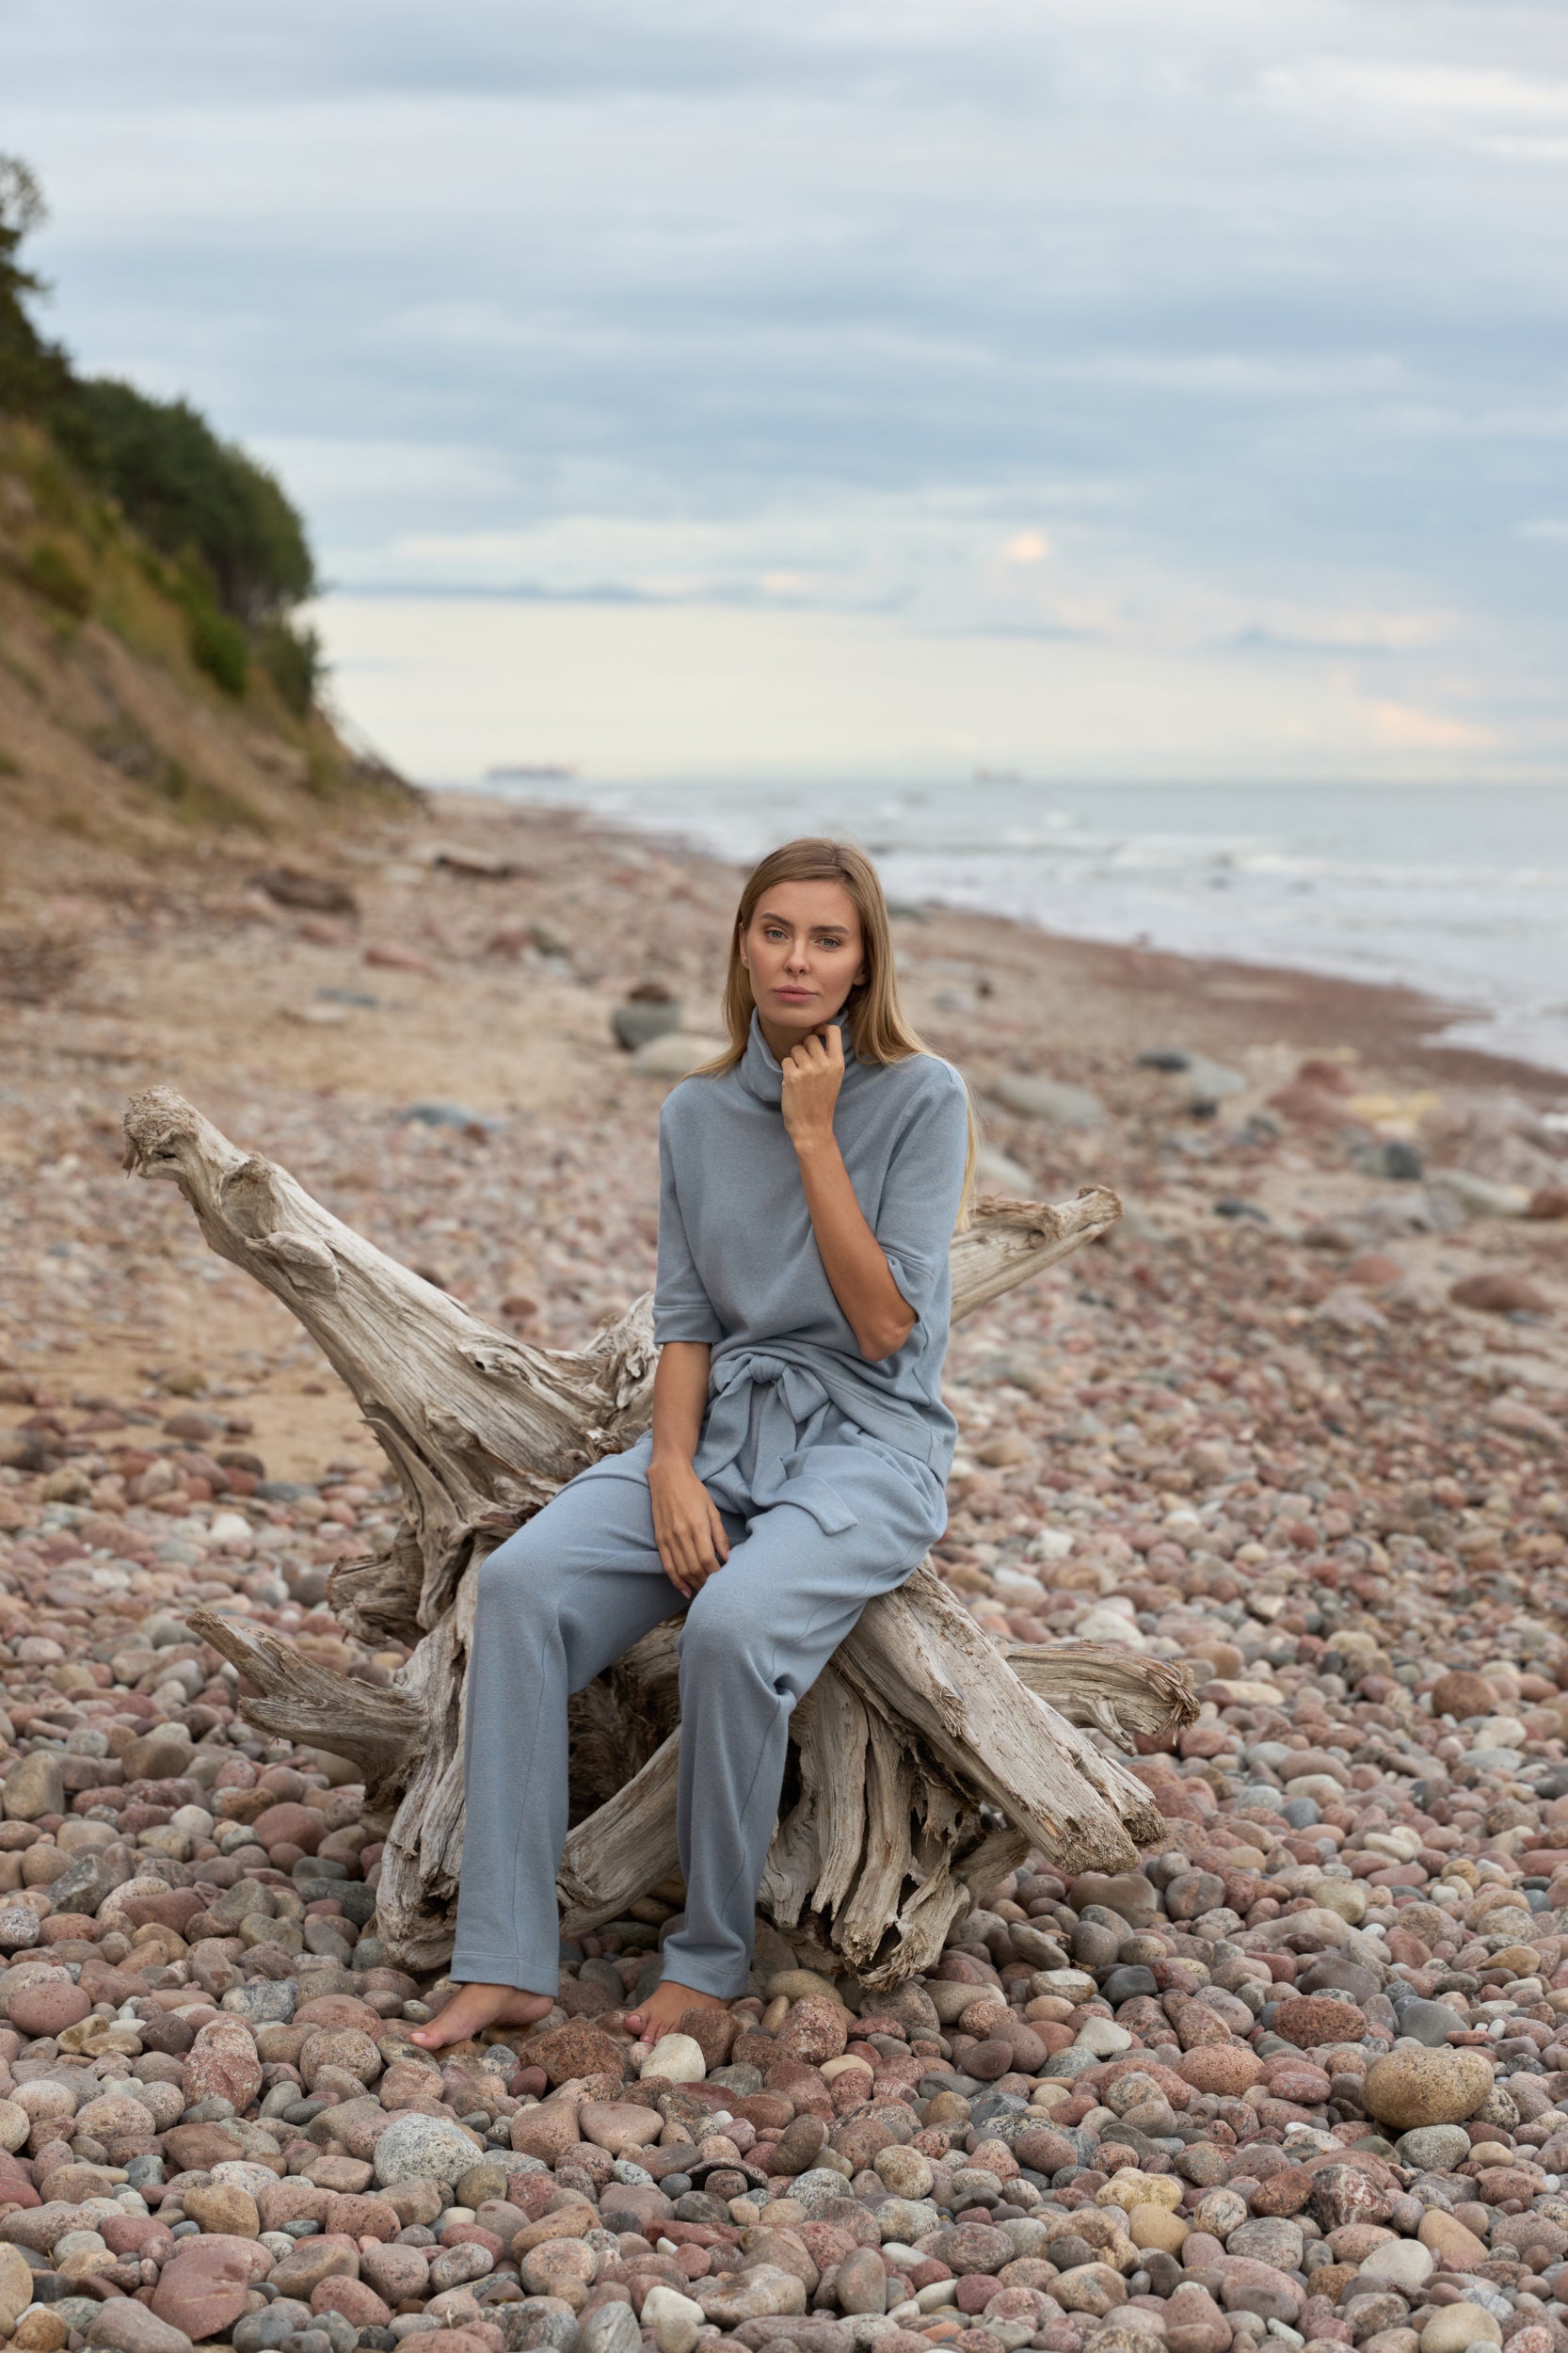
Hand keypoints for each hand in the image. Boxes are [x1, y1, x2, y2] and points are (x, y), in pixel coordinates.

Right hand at [647, 1457, 729, 1598]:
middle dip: (707, 1583)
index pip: (708, 1560)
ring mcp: (668, 1538)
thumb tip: (728, 1558)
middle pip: (695, 1568)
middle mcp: (681, 1534)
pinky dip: (676, 1581)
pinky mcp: (659, 1539)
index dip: (716, 1575)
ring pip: (681, 1570)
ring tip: (704, 1592)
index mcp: (697, 1526)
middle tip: (717, 1590)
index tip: (725, 1581)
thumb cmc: (694, 1491)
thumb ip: (719, 1535)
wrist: (667, 1477)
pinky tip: (686, 1590)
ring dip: (694, 1584)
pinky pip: (667, 1566)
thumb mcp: (712, 1510)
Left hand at [780, 1024, 844, 1151]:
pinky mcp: (792, 1076)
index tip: (817, 1033)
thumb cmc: (822, 1102)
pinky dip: (786, 1070)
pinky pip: (786, 1060)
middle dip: (804, 1048)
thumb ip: (828, 1058)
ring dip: (794, 1060)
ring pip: (796, 1049)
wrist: (813, 1126)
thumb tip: (817, 1035)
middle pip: (810, 1039)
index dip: (822, 1027)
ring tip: (799, 1076)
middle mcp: (824, 1064)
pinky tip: (792, 1083)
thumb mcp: (834, 1078)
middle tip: (805, 1064)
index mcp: (837, 1064)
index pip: (833, 1031)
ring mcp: (808, 1069)